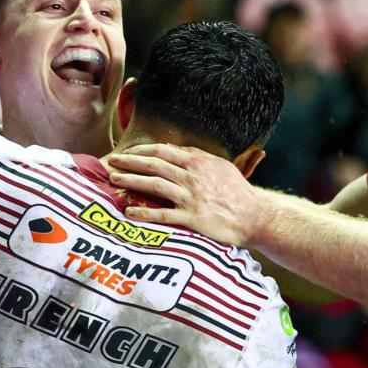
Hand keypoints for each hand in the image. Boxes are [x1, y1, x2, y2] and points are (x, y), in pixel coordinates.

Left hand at [107, 144, 265, 246]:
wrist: (255, 216)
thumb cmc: (238, 192)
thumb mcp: (221, 167)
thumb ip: (199, 158)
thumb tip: (179, 151)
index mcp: (198, 162)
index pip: (163, 150)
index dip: (142, 149)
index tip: (128, 151)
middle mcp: (192, 176)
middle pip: (154, 164)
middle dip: (130, 161)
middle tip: (112, 161)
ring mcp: (191, 197)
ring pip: (154, 185)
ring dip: (131, 180)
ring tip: (114, 179)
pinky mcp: (192, 218)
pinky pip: (163, 215)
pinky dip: (144, 214)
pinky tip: (129, 213)